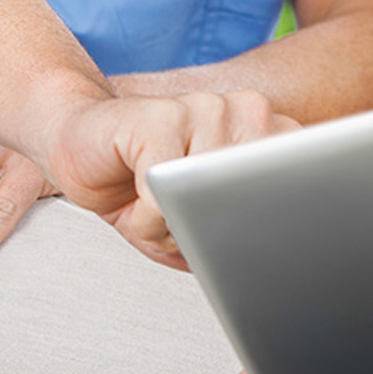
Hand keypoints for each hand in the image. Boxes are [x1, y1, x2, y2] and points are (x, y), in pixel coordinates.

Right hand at [39, 90, 296, 267]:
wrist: (75, 140)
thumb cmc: (137, 183)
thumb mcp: (193, 219)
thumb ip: (234, 231)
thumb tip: (266, 266)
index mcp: (263, 131)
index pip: (297, 186)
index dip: (269, 227)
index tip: (252, 244)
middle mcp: (243, 111)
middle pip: (250, 200)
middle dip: (211, 230)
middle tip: (178, 222)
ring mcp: (205, 107)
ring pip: (206, 200)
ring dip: (171, 226)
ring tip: (150, 206)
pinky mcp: (162, 117)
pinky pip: (164, 194)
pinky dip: (145, 218)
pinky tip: (131, 196)